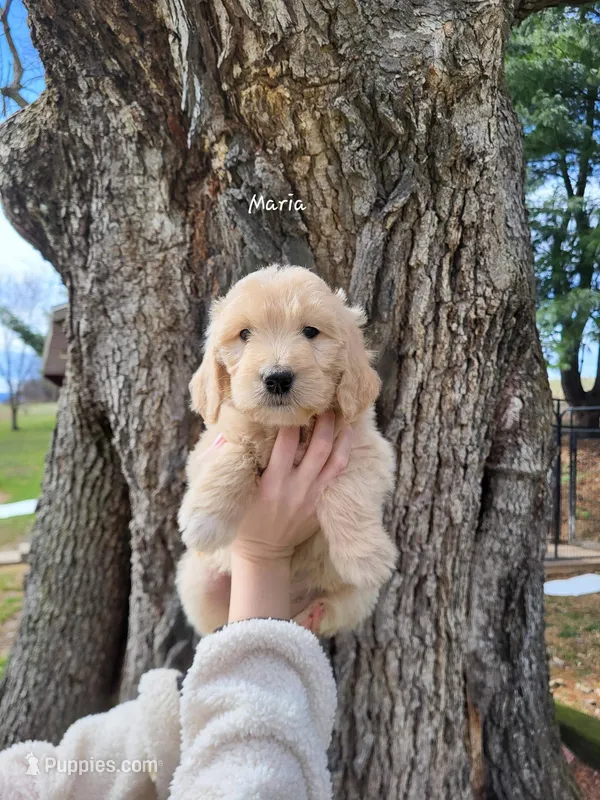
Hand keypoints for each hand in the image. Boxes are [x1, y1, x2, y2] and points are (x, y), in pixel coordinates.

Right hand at [232, 411, 352, 562]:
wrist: (264, 553)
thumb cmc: (245, 520)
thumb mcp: (235, 493)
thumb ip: (235, 463)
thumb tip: (230, 432)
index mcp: (272, 484)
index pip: (285, 445)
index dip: (291, 422)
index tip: (293, 405)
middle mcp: (296, 488)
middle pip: (318, 448)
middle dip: (323, 423)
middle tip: (324, 403)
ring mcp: (313, 496)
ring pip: (335, 460)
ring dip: (341, 436)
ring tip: (342, 416)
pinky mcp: (322, 503)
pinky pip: (338, 475)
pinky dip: (344, 454)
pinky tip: (347, 438)